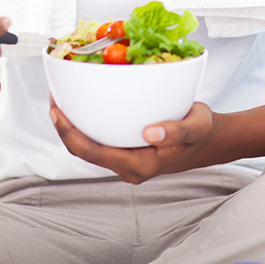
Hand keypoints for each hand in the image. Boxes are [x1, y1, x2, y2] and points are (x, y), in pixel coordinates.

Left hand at [49, 98, 216, 183]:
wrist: (211, 140)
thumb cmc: (203, 132)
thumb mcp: (196, 126)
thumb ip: (175, 131)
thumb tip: (150, 133)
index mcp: (140, 166)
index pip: (94, 153)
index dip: (70, 134)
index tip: (57, 111)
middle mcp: (128, 166)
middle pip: (85, 151)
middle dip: (64, 127)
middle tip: (53, 98)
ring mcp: (126, 159)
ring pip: (90, 146)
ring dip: (73, 125)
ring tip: (62, 98)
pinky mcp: (127, 149)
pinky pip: (100, 139)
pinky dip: (87, 122)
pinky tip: (83, 102)